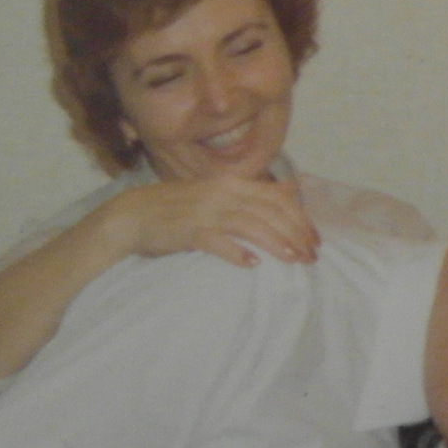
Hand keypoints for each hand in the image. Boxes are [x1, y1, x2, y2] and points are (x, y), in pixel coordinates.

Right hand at [100, 177, 318, 267]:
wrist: (132, 215)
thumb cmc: (179, 207)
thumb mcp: (219, 193)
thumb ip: (253, 193)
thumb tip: (290, 190)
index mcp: (233, 183)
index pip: (278, 198)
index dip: (301, 218)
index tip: (315, 239)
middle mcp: (223, 194)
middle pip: (270, 212)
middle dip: (296, 234)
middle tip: (311, 256)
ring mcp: (206, 212)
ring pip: (251, 225)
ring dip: (276, 243)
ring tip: (294, 259)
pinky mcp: (189, 231)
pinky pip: (218, 241)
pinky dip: (237, 252)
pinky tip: (252, 264)